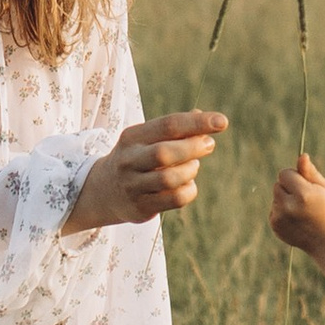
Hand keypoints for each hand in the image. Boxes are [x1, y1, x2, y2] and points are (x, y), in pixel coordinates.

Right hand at [63, 111, 227, 233]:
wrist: (103, 191)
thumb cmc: (137, 158)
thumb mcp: (148, 138)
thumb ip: (176, 129)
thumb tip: (204, 117)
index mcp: (133, 137)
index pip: (168, 125)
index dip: (197, 123)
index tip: (222, 122)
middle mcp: (129, 160)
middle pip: (165, 153)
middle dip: (193, 148)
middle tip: (208, 145)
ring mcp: (132, 185)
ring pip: (169, 178)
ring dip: (190, 170)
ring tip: (193, 167)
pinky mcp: (140, 207)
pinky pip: (174, 199)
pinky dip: (189, 190)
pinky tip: (188, 185)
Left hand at [271, 155, 324, 301]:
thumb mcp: (323, 188)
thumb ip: (310, 172)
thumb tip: (302, 156)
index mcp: (302, 194)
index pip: (284, 174)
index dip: (294, 177)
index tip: (303, 184)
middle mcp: (288, 206)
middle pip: (278, 184)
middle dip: (288, 188)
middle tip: (303, 199)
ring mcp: (280, 218)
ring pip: (275, 198)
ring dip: (285, 200)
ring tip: (301, 211)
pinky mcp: (275, 226)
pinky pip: (274, 210)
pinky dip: (282, 212)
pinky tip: (295, 220)